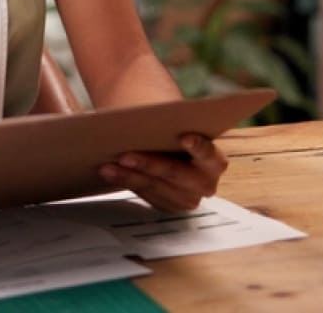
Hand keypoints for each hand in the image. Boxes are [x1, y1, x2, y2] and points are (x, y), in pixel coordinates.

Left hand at [98, 133, 227, 212]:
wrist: (169, 144)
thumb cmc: (173, 130)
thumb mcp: (176, 124)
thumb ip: (170, 122)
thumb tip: (145, 117)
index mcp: (214, 162)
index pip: (209, 155)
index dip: (198, 147)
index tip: (184, 137)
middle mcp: (204, 184)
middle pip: (175, 173)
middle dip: (149, 164)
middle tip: (125, 154)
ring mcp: (186, 198)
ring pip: (155, 186)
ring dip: (129, 176)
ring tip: (108, 165)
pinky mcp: (167, 205)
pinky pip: (144, 194)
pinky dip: (125, 181)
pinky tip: (109, 173)